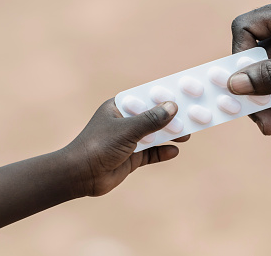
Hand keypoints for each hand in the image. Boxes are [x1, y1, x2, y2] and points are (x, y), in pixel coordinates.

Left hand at [65, 99, 188, 196]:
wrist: (79, 176)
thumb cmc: (98, 146)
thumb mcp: (127, 130)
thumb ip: (151, 119)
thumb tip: (173, 106)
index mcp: (119, 107)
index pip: (146, 98)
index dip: (164, 97)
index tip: (183, 94)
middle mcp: (125, 122)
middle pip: (153, 117)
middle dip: (171, 118)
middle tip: (191, 117)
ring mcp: (128, 141)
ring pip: (155, 136)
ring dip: (170, 135)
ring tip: (187, 135)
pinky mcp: (131, 158)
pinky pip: (151, 153)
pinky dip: (162, 153)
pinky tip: (174, 152)